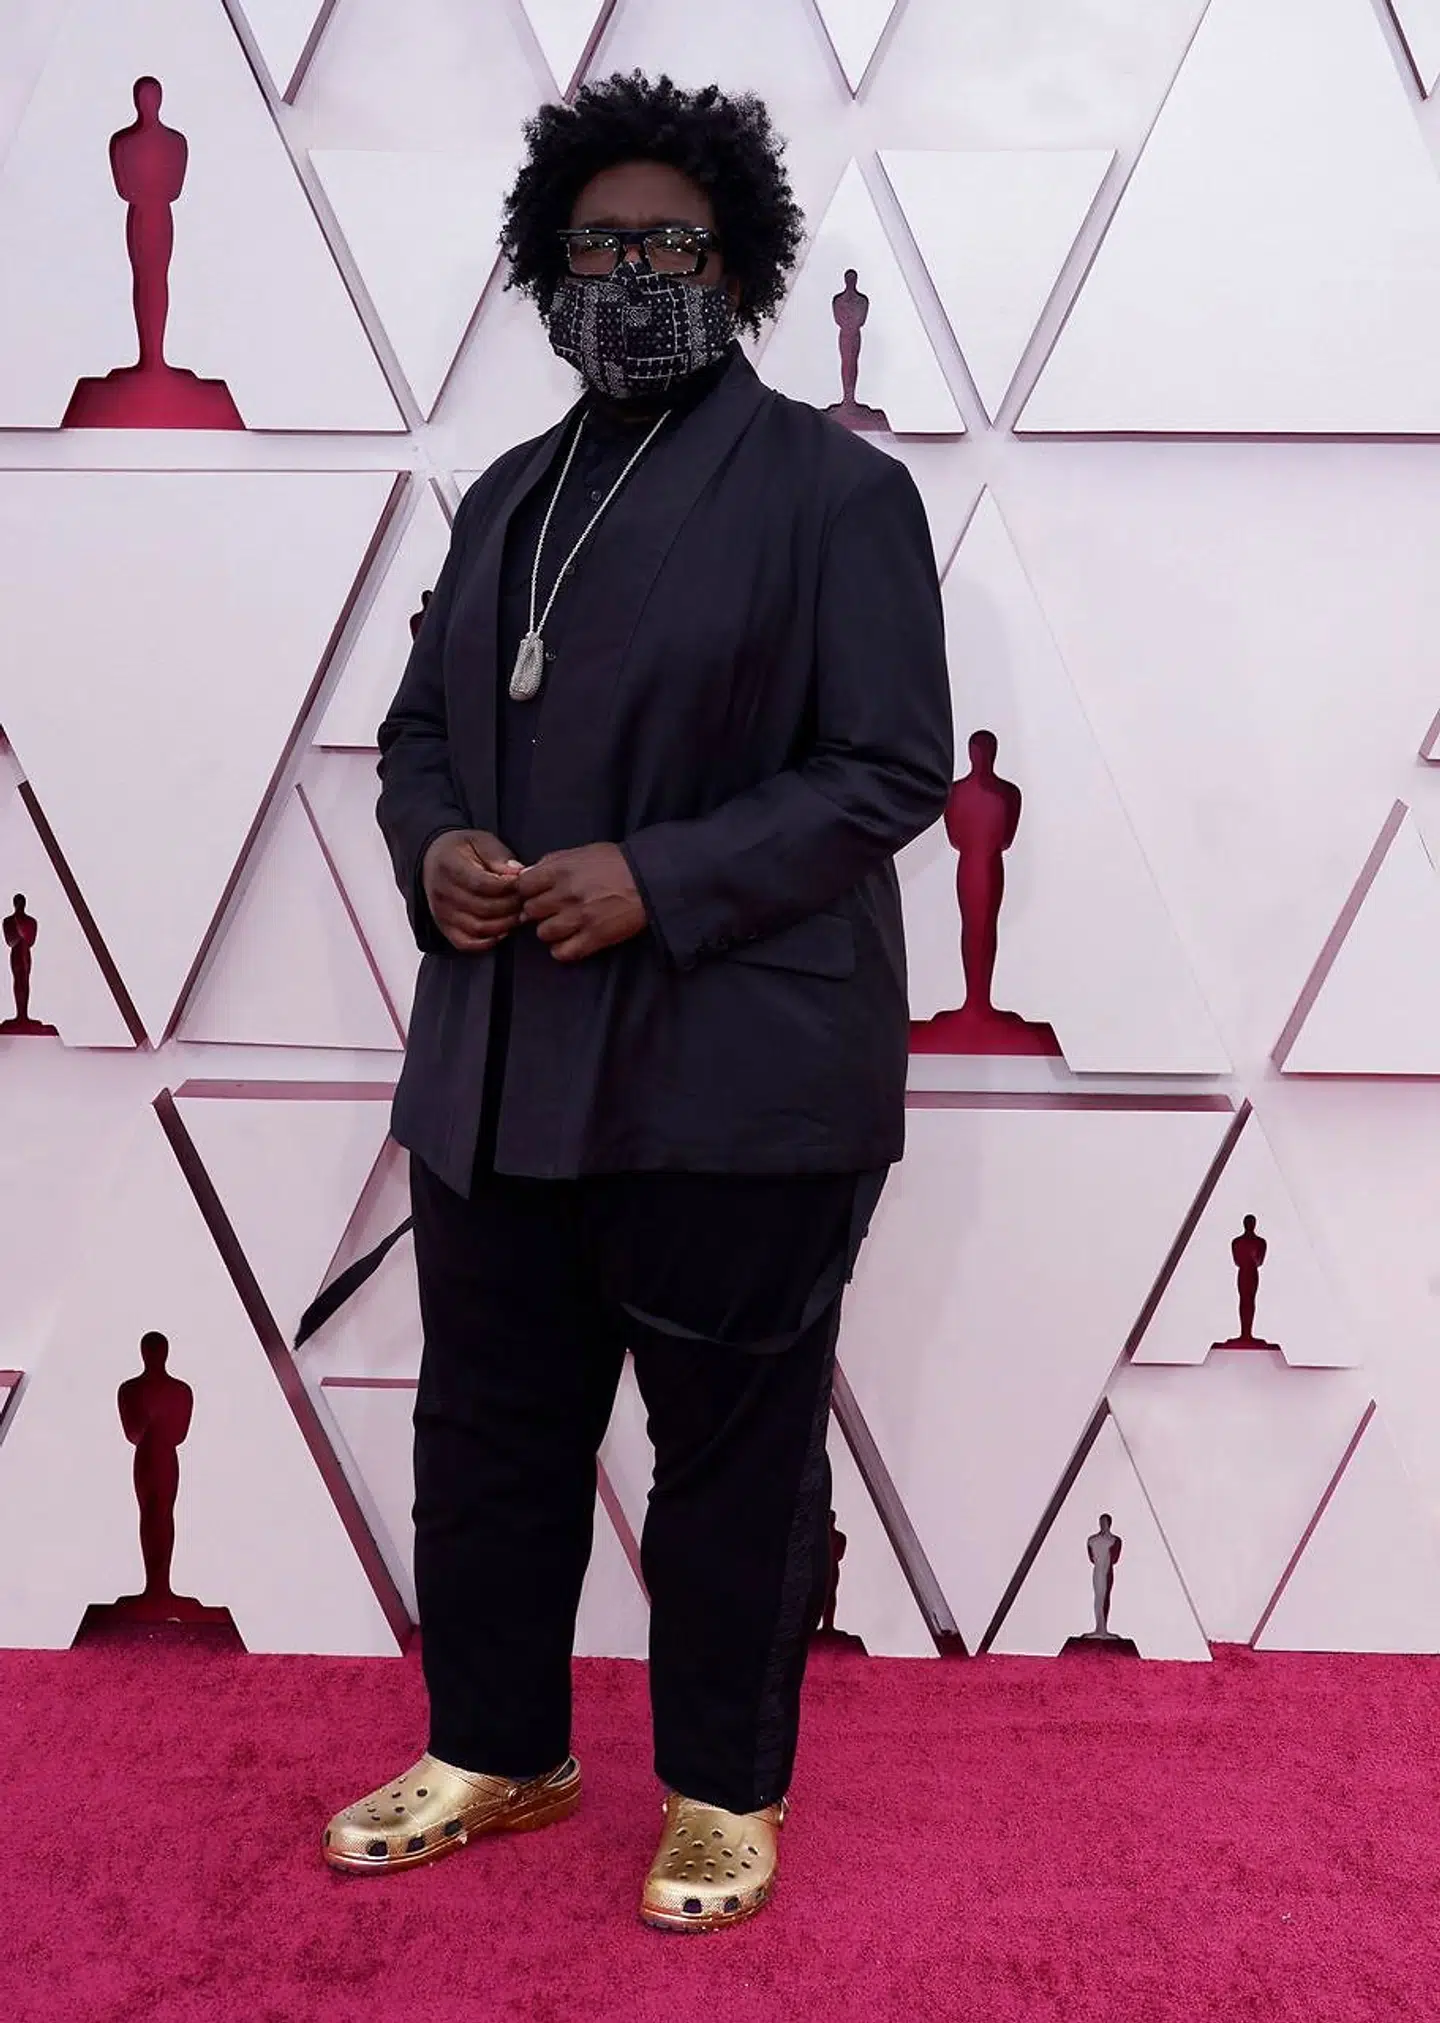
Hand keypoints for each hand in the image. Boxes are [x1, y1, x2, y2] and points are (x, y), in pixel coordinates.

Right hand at [422, 830, 522, 952]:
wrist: (433, 860)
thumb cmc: (462, 850)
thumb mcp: (480, 841)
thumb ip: (498, 856)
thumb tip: (518, 873)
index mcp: (449, 865)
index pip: (483, 884)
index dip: (509, 887)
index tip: (524, 884)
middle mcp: (442, 892)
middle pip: (484, 908)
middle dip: (512, 907)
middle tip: (528, 901)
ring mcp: (441, 913)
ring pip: (478, 928)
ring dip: (505, 925)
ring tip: (519, 915)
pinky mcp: (444, 928)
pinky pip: (466, 943)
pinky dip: (487, 942)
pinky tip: (503, 932)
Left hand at [516, 843, 647, 962]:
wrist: (650, 878)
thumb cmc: (616, 863)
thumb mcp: (581, 852)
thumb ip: (552, 862)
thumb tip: (526, 875)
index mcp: (561, 870)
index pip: (522, 886)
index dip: (526, 891)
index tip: (535, 893)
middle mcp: (566, 894)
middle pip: (530, 911)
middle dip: (539, 911)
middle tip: (550, 909)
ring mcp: (579, 918)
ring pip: (543, 933)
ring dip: (550, 930)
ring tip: (563, 925)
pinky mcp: (594, 937)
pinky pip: (563, 953)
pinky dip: (562, 950)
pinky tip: (571, 941)